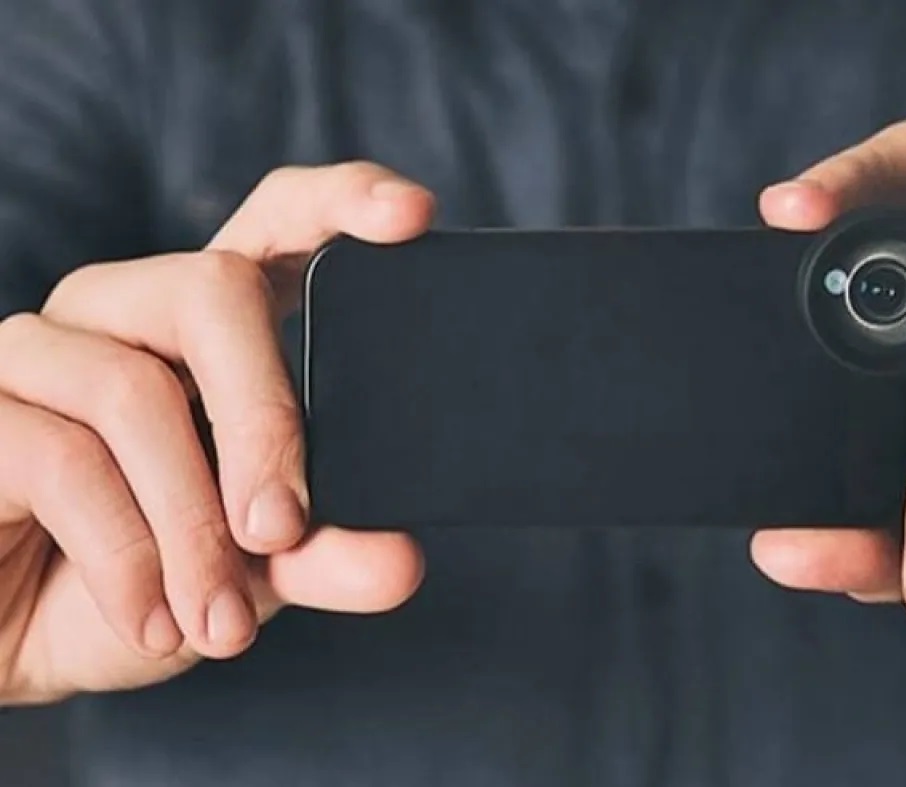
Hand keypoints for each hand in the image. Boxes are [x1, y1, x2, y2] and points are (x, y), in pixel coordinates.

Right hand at [0, 162, 432, 703]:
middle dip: (264, 419)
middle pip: (210, 290)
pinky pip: (60, 458)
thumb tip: (399, 561)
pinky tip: (151, 622)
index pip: (277, 222)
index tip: (413, 216)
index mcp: (208, 327)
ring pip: (133, 391)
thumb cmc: (137, 579)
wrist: (11, 638)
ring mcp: (39, 349)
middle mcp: (125, 311)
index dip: (341, 201)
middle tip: (282, 529)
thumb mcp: (247, 572)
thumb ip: (322, 554)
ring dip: (190, 526)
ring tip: (219, 621)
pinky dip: (125, 557)